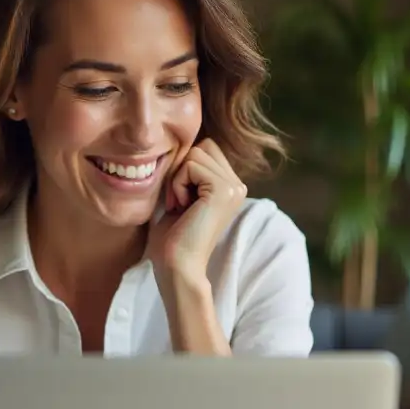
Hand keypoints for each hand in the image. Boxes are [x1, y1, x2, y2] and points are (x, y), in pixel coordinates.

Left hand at [146, 138, 246, 283]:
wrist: (177, 266)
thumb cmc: (172, 237)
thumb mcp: (181, 195)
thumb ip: (187, 171)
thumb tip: (179, 142)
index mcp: (230, 185)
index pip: (205, 148)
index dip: (183, 169)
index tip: (179, 200)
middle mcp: (238, 184)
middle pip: (202, 146)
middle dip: (182, 170)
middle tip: (179, 202)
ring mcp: (234, 187)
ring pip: (196, 153)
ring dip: (178, 179)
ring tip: (181, 206)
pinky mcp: (224, 190)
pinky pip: (191, 166)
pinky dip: (178, 185)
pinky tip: (182, 208)